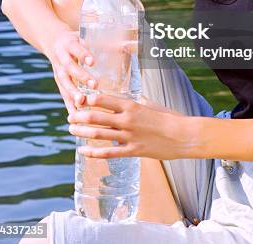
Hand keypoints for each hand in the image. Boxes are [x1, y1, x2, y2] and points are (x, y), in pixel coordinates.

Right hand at [46, 29, 96, 113]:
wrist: (54, 41)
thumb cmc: (76, 40)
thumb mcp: (85, 36)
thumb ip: (102, 42)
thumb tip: (125, 46)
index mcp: (69, 44)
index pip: (76, 49)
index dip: (83, 55)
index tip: (92, 62)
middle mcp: (61, 58)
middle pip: (70, 68)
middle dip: (81, 77)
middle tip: (95, 85)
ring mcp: (58, 70)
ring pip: (64, 82)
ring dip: (73, 93)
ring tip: (82, 102)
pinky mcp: (58, 81)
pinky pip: (62, 94)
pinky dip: (68, 104)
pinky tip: (75, 114)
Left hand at [67, 92, 190, 159]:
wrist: (182, 135)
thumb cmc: (168, 117)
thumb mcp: (150, 104)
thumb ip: (136, 102)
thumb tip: (126, 100)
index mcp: (131, 105)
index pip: (103, 99)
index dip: (88, 100)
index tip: (79, 100)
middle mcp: (127, 119)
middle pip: (96, 116)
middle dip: (79, 116)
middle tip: (70, 116)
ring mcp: (128, 135)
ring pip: (98, 134)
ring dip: (82, 132)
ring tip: (71, 130)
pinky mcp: (132, 150)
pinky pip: (109, 152)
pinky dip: (93, 152)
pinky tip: (83, 151)